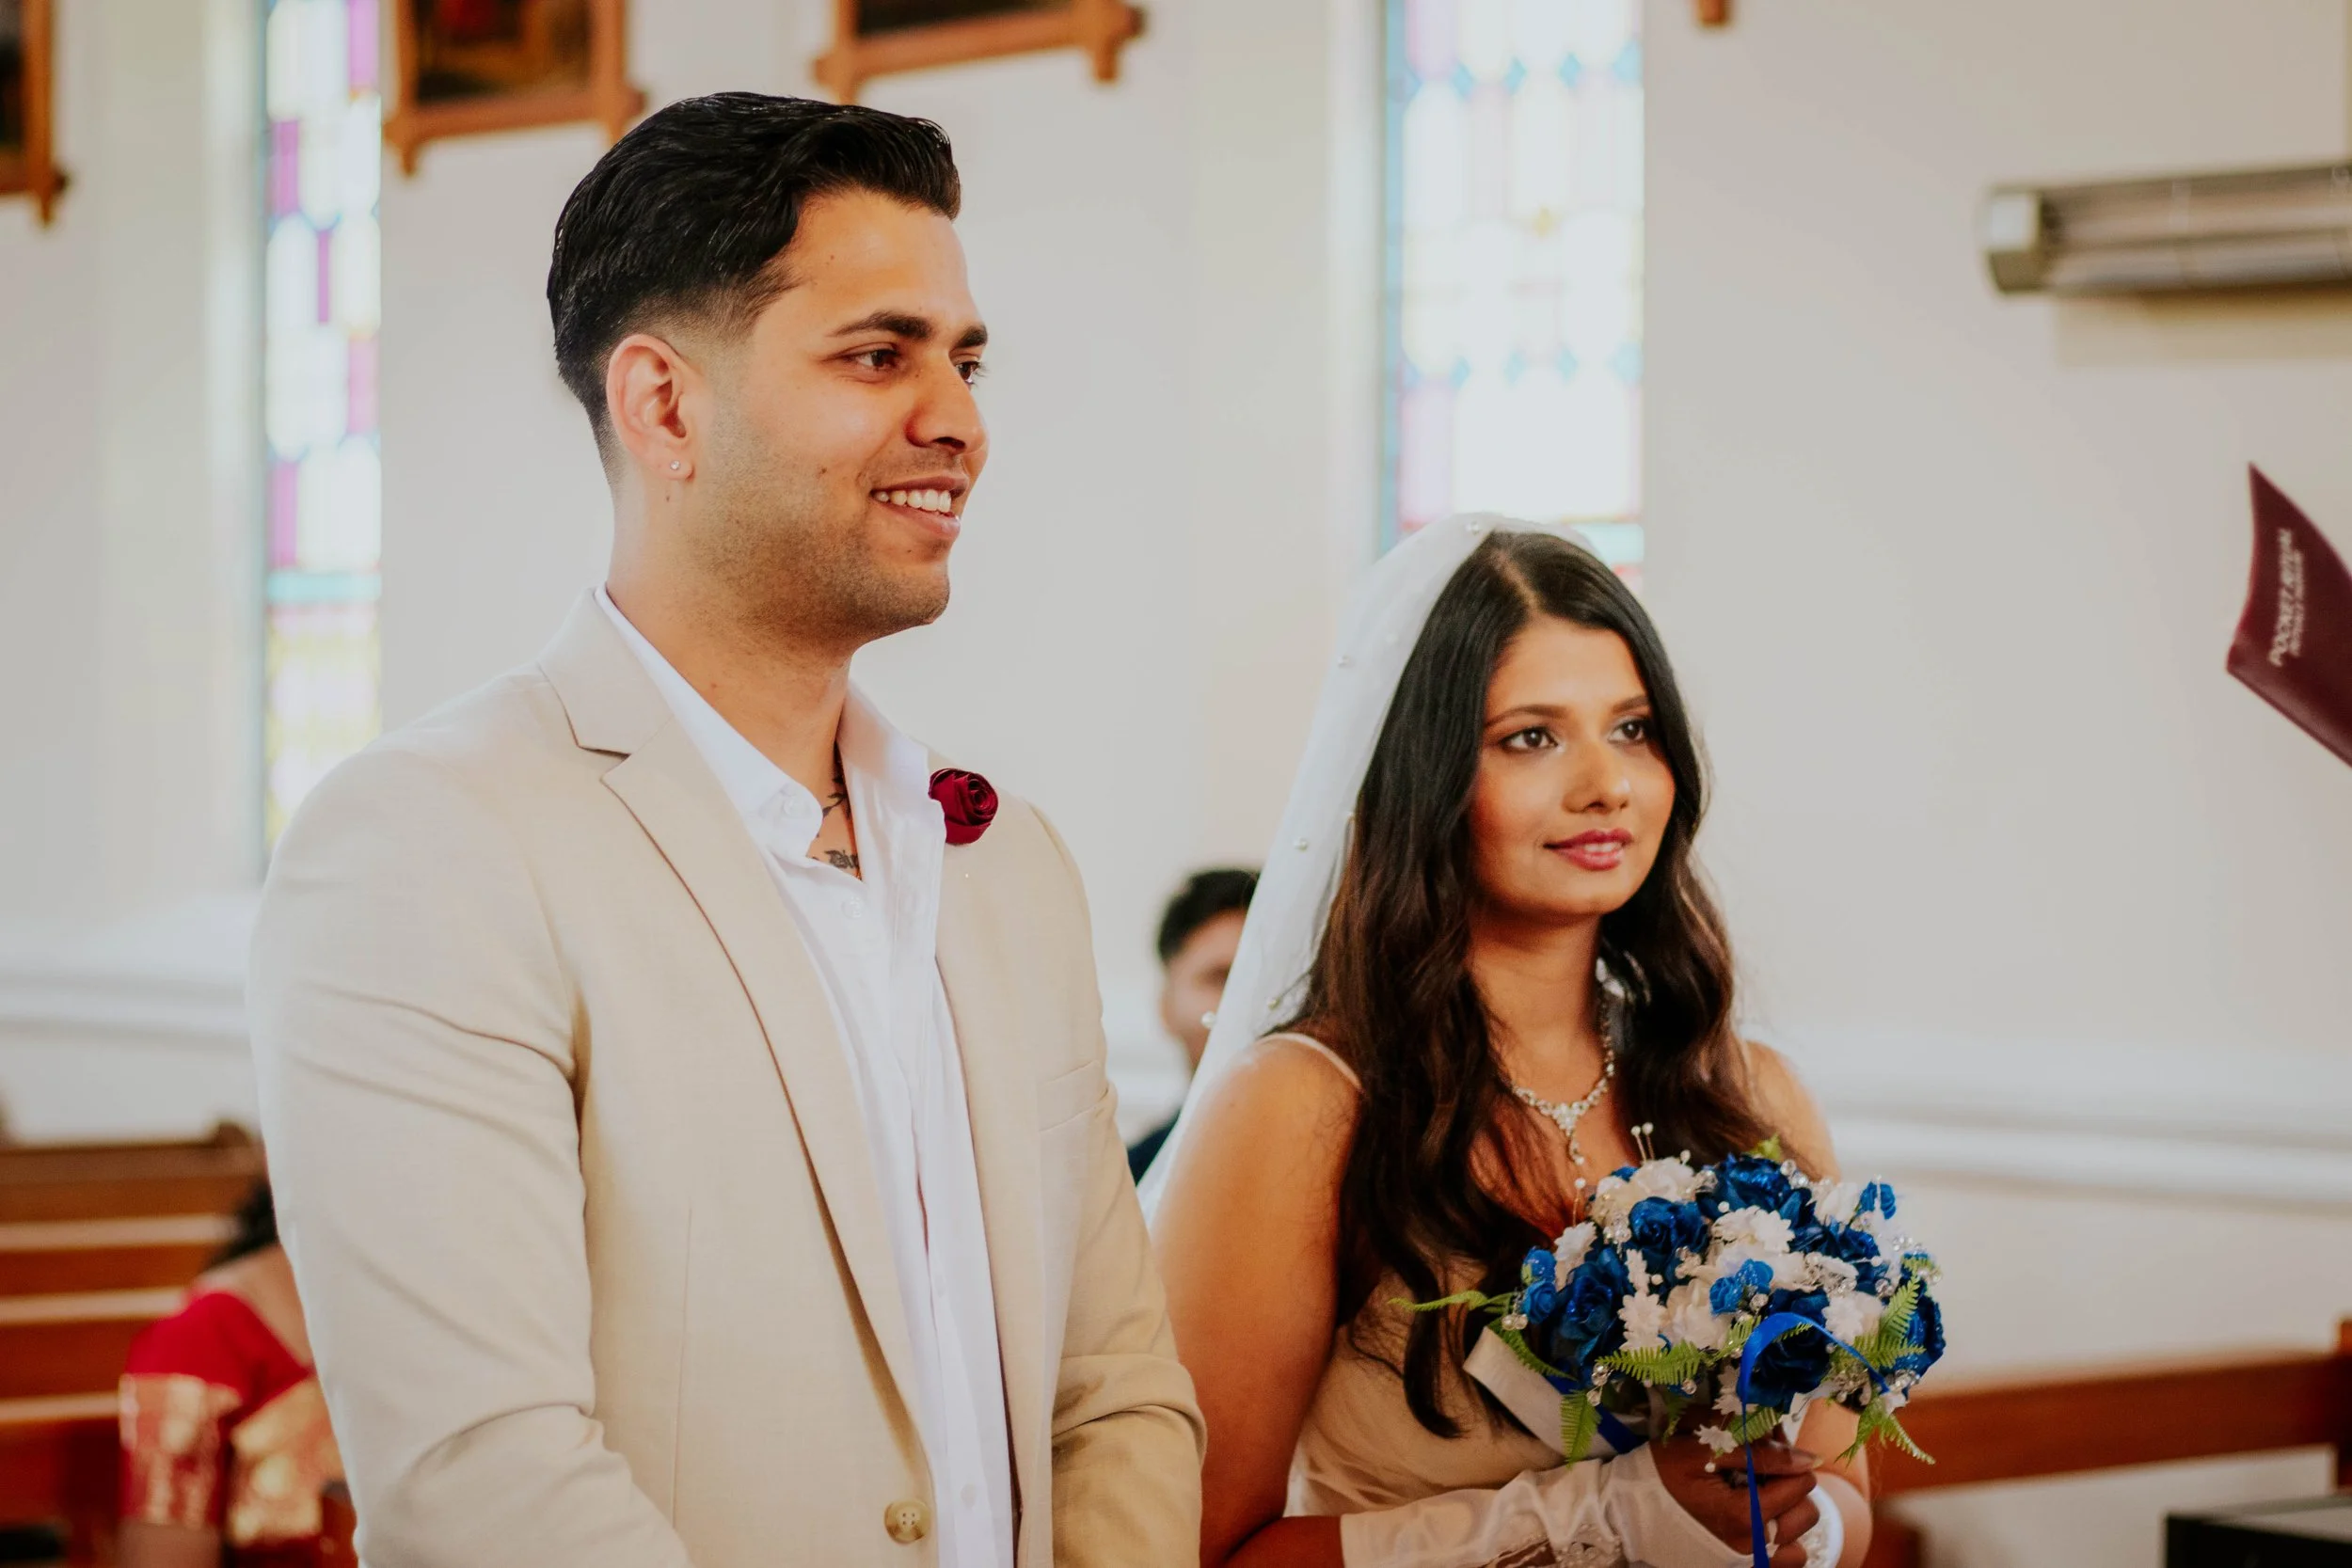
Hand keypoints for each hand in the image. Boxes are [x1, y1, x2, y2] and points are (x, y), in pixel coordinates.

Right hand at [1651, 1436, 1822, 1566]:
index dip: (1786, 1458)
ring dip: (1788, 1518)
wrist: (1627, 1512)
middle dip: (1789, 1485)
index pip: (1801, 1481)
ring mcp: (1749, 1564)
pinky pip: (1784, 1563)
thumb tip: (1808, 1456)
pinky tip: (1759, 1526)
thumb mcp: (1703, 1450)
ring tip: (1761, 1501)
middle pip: (1806, 1511)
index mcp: (1745, 1515)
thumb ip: (1758, 1451)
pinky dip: (1780, 1544)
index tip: (1764, 1448)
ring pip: (1800, 1542)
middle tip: (1760, 1471)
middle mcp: (1754, 1548)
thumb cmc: (1661, 1475)